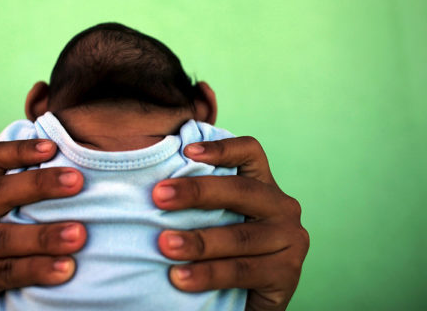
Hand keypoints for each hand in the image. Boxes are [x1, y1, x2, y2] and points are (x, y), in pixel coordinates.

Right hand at [0, 140, 86, 310]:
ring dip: (44, 235)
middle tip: (77, 181)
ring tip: (79, 235)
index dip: (20, 150)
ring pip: (6, 237)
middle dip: (40, 185)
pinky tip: (65, 269)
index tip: (52, 147)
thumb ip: (39, 195)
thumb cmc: (18, 247)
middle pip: (1, 192)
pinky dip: (37, 269)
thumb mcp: (21, 215)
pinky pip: (6, 272)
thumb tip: (83, 170)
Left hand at [153, 137, 309, 310]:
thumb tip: (154, 186)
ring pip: (239, 236)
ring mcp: (290, 239)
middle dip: (197, 191)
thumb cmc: (222, 251)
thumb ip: (200, 202)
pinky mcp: (288, 273)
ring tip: (164, 245)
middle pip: (241, 190)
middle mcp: (281, 206)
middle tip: (159, 196)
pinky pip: (243, 271)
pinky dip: (209, 274)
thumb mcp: (215, 219)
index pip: (250, 152)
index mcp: (262, 185)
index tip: (186, 151)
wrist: (246, 300)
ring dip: (198, 241)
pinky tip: (181, 277)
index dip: (221, 148)